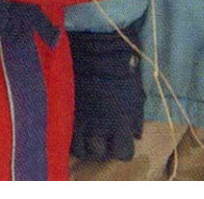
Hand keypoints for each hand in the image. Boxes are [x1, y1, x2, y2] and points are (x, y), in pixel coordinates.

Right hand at [69, 29, 143, 161]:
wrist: (96, 48)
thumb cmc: (122, 69)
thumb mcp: (136, 95)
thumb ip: (134, 119)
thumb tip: (134, 135)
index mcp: (121, 124)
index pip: (124, 154)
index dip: (122, 148)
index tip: (120, 140)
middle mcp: (101, 129)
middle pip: (100, 154)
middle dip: (102, 148)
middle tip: (101, 136)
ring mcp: (81, 122)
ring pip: (81, 149)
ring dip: (85, 144)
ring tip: (86, 134)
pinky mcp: (67, 111)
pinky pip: (67, 135)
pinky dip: (71, 136)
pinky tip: (75, 127)